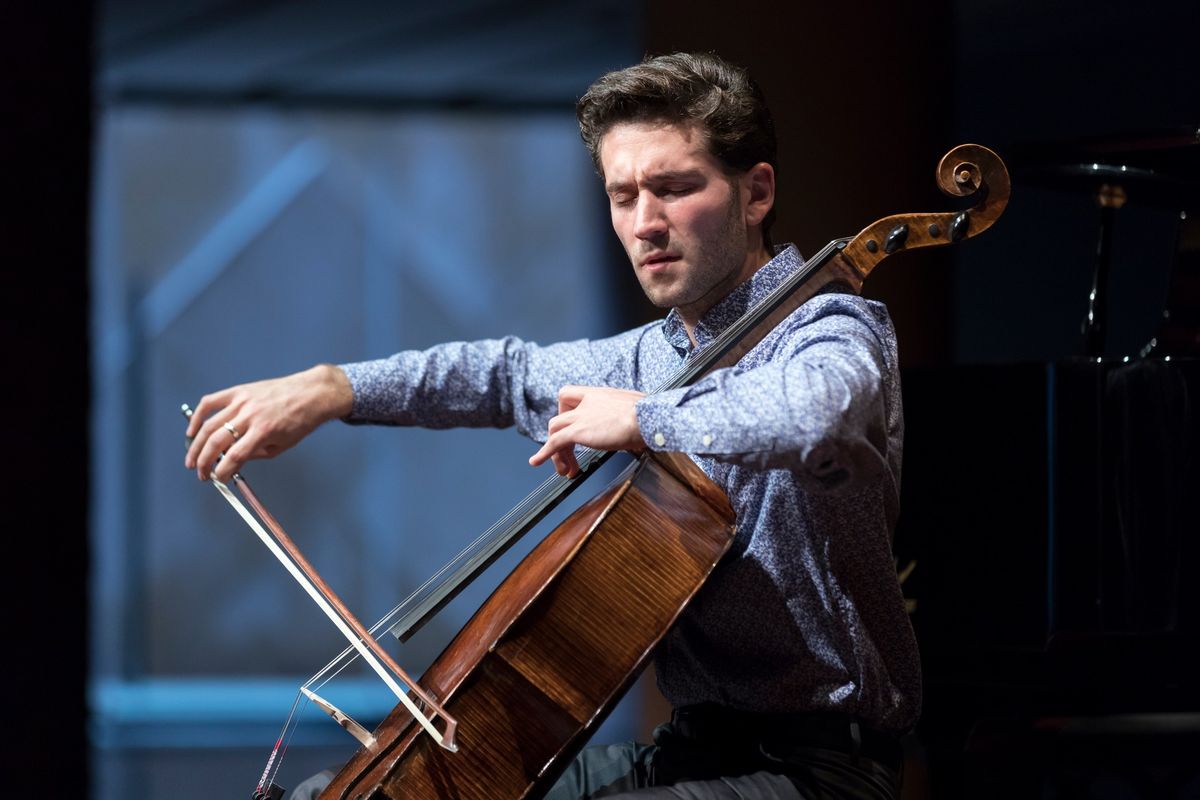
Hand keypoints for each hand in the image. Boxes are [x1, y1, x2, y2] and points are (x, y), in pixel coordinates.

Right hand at [184, 364, 353, 481]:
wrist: (311, 393)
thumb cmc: (300, 419)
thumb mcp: (282, 445)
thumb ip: (255, 454)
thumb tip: (232, 462)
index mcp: (263, 431)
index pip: (234, 457)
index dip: (221, 472)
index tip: (216, 479)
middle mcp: (250, 415)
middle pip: (216, 442)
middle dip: (204, 462)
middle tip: (201, 473)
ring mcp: (242, 401)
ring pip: (208, 425)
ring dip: (196, 445)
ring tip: (192, 459)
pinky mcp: (239, 391)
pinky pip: (210, 402)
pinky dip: (197, 417)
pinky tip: (192, 430)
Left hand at [528, 386, 646, 477]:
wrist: (649, 418)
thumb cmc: (650, 416)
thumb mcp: (636, 410)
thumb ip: (628, 416)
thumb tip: (637, 428)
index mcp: (599, 395)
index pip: (569, 395)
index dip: (566, 411)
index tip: (571, 427)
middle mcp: (587, 402)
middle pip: (560, 418)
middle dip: (561, 439)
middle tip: (569, 457)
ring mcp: (581, 416)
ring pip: (555, 430)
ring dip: (556, 452)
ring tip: (564, 470)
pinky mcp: (579, 431)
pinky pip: (554, 442)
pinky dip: (544, 453)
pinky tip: (536, 462)